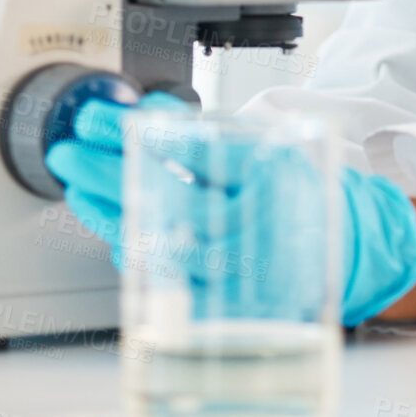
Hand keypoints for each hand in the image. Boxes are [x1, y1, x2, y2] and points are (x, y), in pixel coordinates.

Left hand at [45, 97, 415, 324]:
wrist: (345, 245)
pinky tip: (108, 222)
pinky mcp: (230, 303)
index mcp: (277, 174)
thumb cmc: (295, 190)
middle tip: (70, 147)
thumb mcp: (266, 145)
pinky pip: (167, 279)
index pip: (201, 150)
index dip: (143, 132)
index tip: (101, 117)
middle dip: (111, 171)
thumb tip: (146, 113)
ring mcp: (245, 269)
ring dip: (109, 210)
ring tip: (77, 180)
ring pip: (163, 244)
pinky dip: (133, 248)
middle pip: (174, 200)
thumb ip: (209, 133)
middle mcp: (263, 225)